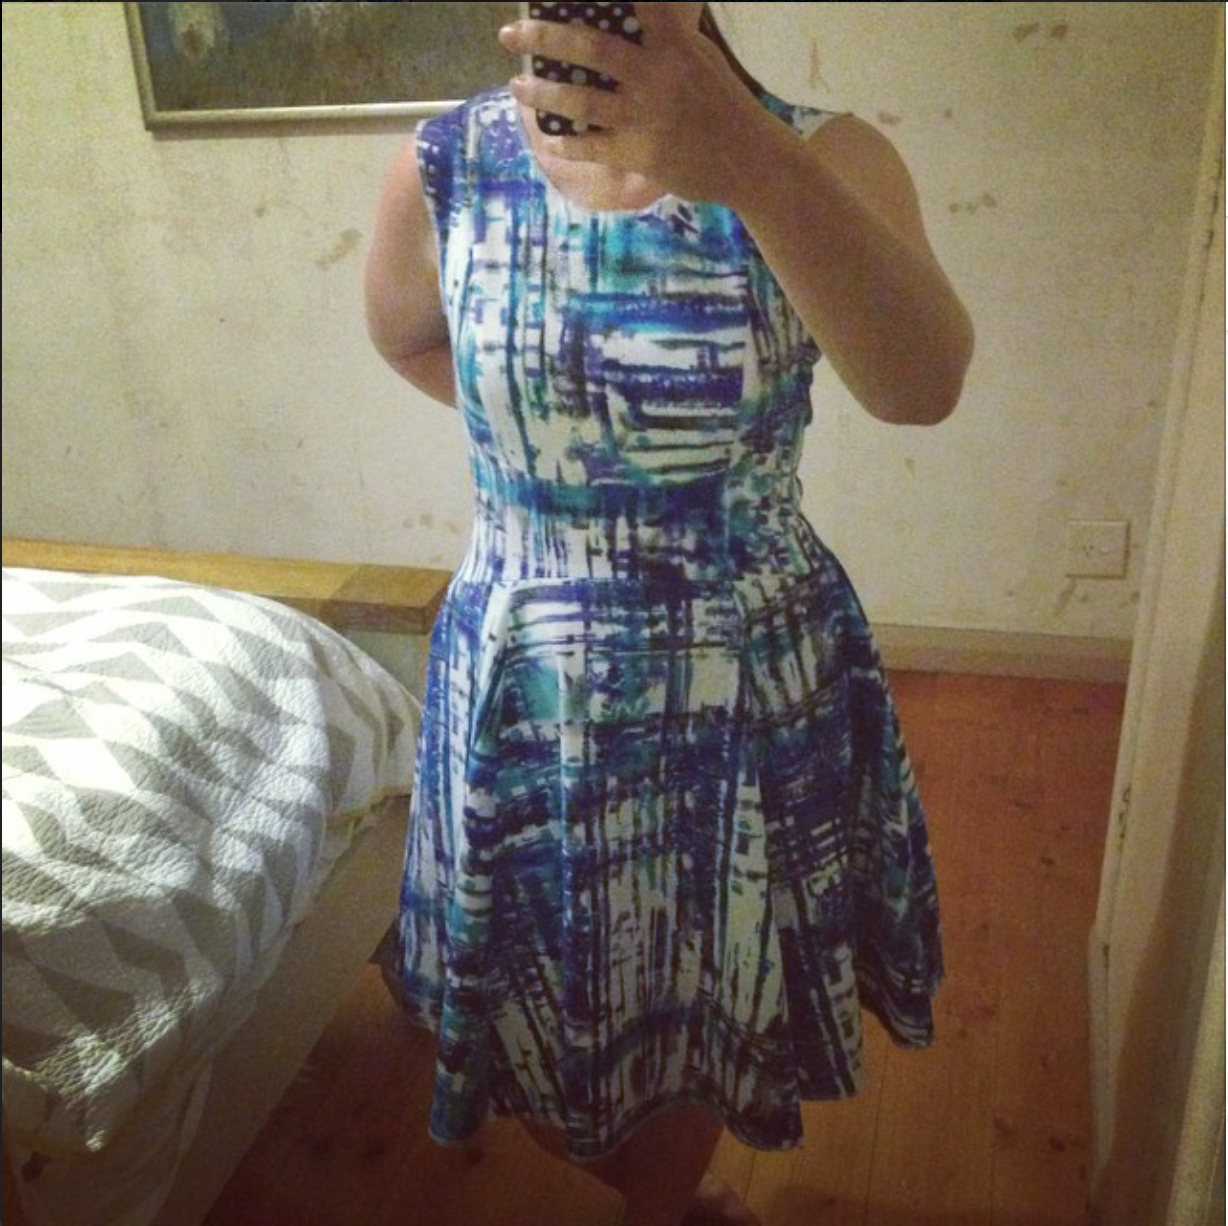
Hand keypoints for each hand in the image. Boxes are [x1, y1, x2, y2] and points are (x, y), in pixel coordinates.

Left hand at [497, 5, 777, 206]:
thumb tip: (634, 16)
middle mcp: (656, 73)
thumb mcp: (700, 59)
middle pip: (589, 45)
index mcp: (673, 42)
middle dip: (543, 36)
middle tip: (509, 33)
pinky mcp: (641, 153)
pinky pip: (592, 146)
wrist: (748, 160)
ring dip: (543, 92)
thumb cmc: (723, 107)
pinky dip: (567, 142)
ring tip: (518, 86)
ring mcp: (646, 115)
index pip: (632, 2)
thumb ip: (665, 38)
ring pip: (582, 98)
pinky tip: (550, 138)